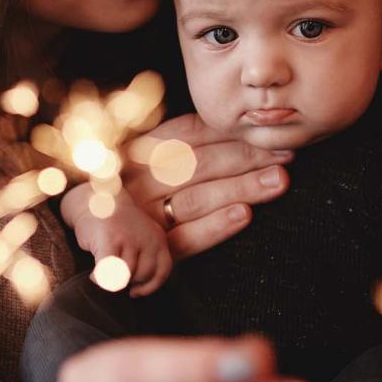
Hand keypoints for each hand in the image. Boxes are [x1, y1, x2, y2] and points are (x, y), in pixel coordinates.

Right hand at [62, 184, 172, 295]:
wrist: (94, 201)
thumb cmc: (116, 227)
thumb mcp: (141, 239)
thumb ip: (146, 259)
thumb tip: (138, 291)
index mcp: (158, 238)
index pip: (163, 271)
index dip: (149, 286)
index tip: (135, 291)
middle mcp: (148, 237)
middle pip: (144, 275)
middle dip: (129, 281)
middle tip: (115, 275)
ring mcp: (129, 238)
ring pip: (127, 276)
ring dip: (112, 282)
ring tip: (103, 274)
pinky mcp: (109, 240)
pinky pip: (109, 273)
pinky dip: (100, 280)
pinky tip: (94, 276)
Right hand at [123, 115, 291, 259]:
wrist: (96, 246)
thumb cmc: (132, 198)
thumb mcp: (145, 163)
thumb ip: (180, 145)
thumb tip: (237, 127)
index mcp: (135, 154)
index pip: (187, 135)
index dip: (229, 133)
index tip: (267, 134)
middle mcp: (136, 183)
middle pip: (197, 164)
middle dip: (246, 157)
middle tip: (285, 155)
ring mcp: (141, 220)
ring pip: (196, 199)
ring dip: (241, 188)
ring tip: (278, 181)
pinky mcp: (151, 253)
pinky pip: (186, 239)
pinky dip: (215, 226)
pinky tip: (245, 216)